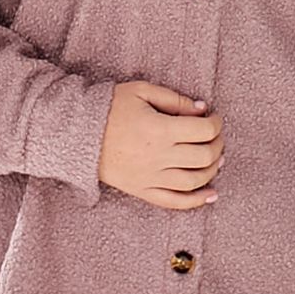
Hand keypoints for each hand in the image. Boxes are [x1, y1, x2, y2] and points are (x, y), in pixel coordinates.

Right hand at [98, 80, 223, 207]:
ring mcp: (150, 177)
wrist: (77, 134)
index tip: (214, 118)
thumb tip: (203, 109)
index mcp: (160, 129)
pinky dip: (196, 201)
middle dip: (217, 145)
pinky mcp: (142, 190)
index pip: (204, 130)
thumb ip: (174, 99)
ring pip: (194, 180)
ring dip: (212, 170)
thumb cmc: (109, 108)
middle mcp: (158, 156)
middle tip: (215, 136)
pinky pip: (174, 201)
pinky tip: (211, 195)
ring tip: (216, 160)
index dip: (216, 123)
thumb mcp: (142, 92)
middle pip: (204, 156)